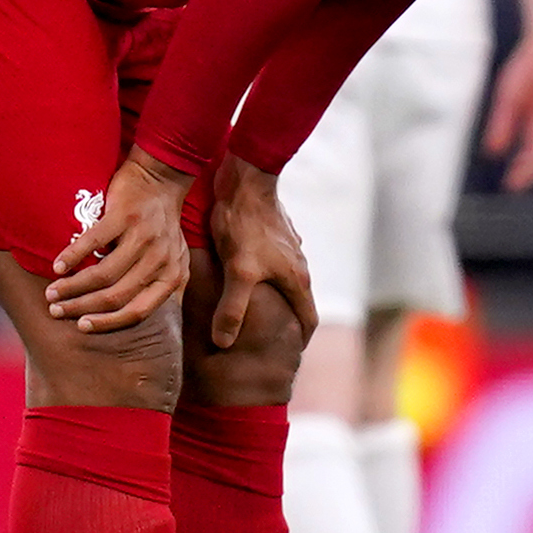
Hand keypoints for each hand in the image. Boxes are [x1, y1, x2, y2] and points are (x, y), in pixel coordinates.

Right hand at [46, 148, 192, 333]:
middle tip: (57, 310)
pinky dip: (72, 256)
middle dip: (82, 307)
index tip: (82, 325)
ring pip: (104, 274)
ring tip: (52, 292)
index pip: (138, 311)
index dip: (107, 322)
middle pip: (116, 296)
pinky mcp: (125, 215)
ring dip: (73, 286)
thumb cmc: (162, 224)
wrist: (162, 179)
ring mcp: (144, 237)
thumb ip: (161, 287)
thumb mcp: (173, 260)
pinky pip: (94, 242)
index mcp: (172, 276)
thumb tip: (148, 323)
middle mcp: (161, 260)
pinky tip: (57, 266)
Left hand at [205, 156, 313, 350]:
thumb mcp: (238, 272)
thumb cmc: (245, 225)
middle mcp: (298, 264)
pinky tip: (243, 278)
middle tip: (269, 338)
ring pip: (284, 281)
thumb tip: (224, 343)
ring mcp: (287, 248)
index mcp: (297, 278)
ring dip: (274, 297)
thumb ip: (232, 309)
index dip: (300, 339)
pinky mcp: (273, 234)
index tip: (290, 353)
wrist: (244, 179)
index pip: (308, 319)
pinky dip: (263, 277)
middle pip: (297, 301)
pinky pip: (272, 264)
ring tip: (254, 311)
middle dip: (286, 321)